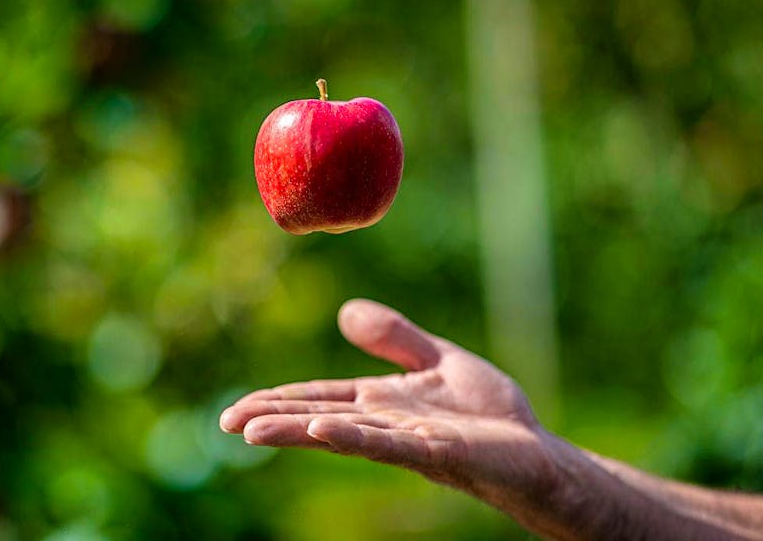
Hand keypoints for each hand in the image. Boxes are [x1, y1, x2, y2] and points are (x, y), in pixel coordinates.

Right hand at [220, 299, 562, 509]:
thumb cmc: (491, 413)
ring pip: (341, 433)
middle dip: (273, 419)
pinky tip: (321, 431)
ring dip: (296, 431)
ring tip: (252, 430)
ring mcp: (406, 440)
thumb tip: (345, 311)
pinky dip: (352, 436)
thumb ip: (395, 338)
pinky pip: (387, 443)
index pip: (318, 399)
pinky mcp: (436, 451)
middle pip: (317, 416)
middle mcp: (384, 423)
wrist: (536, 451)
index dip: (278, 401)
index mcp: (380, 402)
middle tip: (226, 424)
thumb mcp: (439, 359)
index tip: (236, 410)